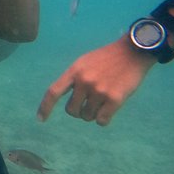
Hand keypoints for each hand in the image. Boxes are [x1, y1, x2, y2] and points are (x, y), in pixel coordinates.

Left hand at [37, 37, 156, 125]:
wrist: (132, 52)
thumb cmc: (107, 58)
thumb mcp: (84, 62)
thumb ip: (73, 79)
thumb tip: (63, 99)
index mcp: (74, 71)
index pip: (54, 92)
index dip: (45, 107)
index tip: (40, 119)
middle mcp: (84, 81)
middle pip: (71, 111)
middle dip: (78, 110)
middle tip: (87, 102)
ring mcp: (99, 90)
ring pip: (87, 117)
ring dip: (92, 114)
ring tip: (101, 101)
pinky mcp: (115, 99)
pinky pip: (101, 121)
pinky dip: (103, 119)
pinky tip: (109, 108)